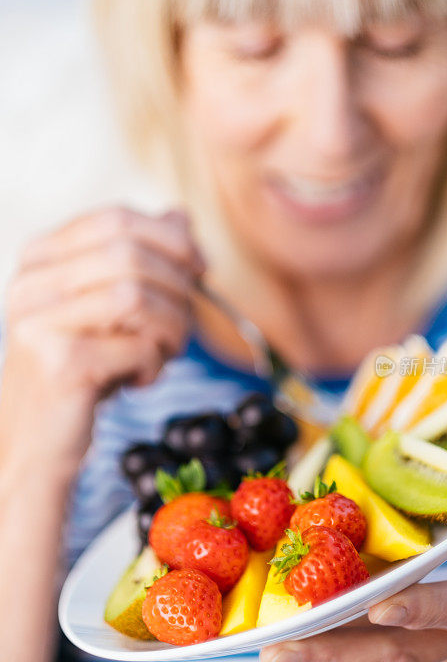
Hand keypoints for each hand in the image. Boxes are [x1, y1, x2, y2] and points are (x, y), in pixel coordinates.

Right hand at [0, 208, 203, 473]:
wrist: (36, 445)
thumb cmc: (81, 372)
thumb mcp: (111, 310)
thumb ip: (141, 259)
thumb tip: (181, 216)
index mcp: (40, 259)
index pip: (116, 219)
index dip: (171, 239)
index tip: (200, 268)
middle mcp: (31, 283)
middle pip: (130, 253)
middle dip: (177, 287)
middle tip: (184, 323)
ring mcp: (39, 323)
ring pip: (137, 296)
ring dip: (171, 329)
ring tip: (163, 353)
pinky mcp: (60, 364)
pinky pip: (138, 347)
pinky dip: (154, 365)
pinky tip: (137, 380)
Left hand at [261, 492, 446, 661]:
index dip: (425, 608)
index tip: (380, 607)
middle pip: (397, 654)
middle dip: (337, 652)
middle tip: (278, 649)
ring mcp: (437, 659)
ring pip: (376, 661)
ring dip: (322, 656)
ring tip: (270, 650)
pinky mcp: (416, 661)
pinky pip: (372, 653)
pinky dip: (332, 645)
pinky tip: (288, 636)